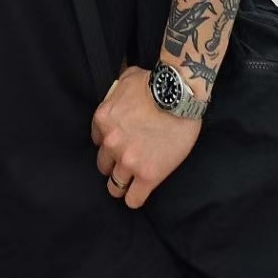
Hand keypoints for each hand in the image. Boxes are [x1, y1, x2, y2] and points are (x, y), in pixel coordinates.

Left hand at [90, 66, 200, 208]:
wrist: (179, 94)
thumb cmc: (156, 82)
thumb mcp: (127, 78)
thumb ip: (117, 90)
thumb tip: (119, 92)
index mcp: (102, 120)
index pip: (98, 142)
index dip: (110, 144)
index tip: (120, 145)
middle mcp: (110, 143)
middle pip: (104, 166)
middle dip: (114, 165)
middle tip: (129, 162)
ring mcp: (128, 160)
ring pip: (114, 186)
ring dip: (123, 184)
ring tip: (133, 183)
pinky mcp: (147, 175)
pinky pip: (133, 199)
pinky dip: (135, 199)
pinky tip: (139, 194)